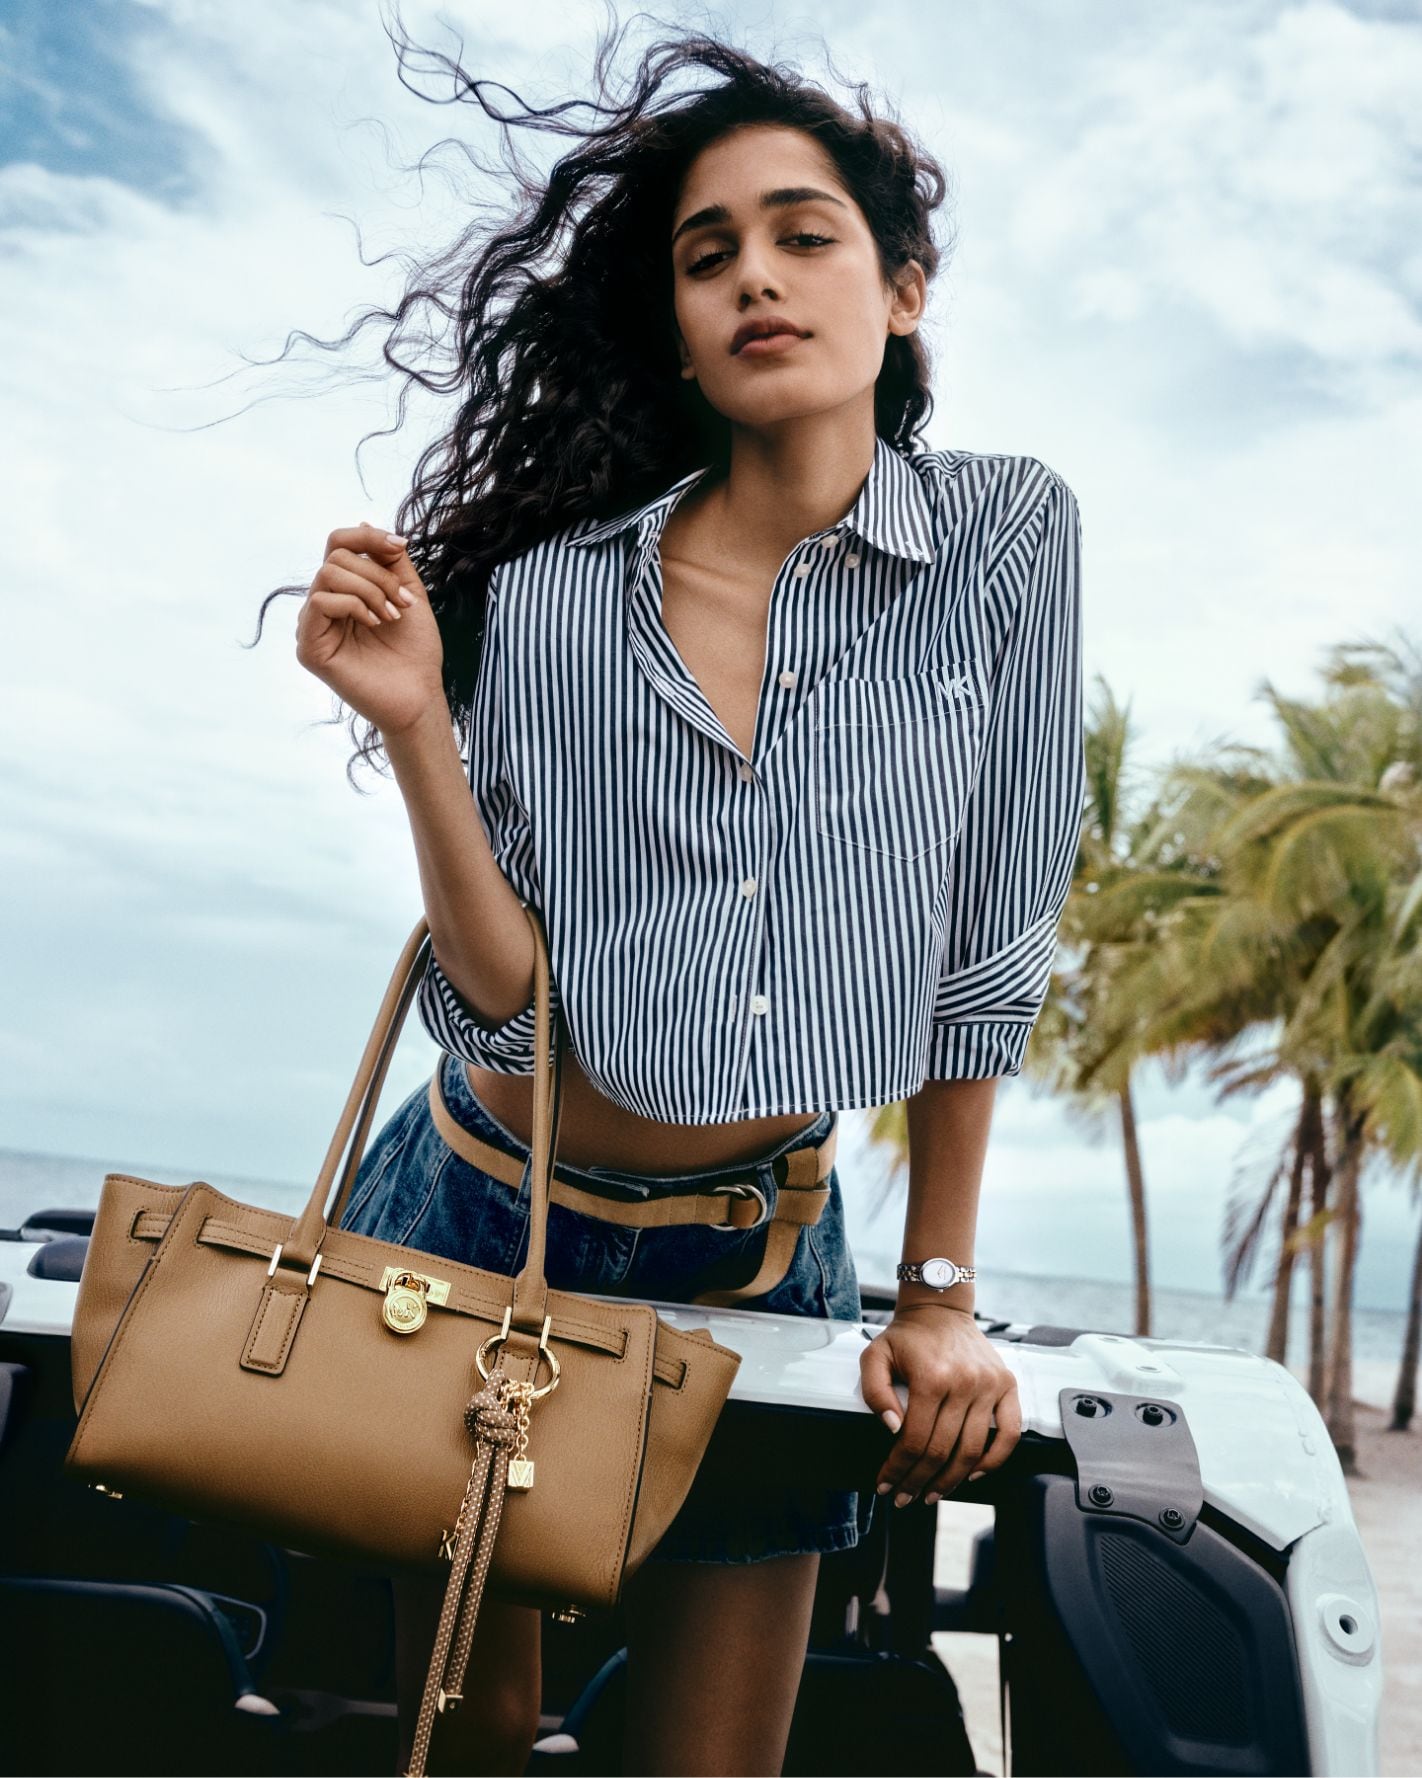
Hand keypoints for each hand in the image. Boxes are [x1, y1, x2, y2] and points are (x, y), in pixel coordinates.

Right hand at [294, 523, 445, 737]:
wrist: (420, 695)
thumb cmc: (416, 651)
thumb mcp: (409, 592)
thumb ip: (390, 560)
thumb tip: (363, 524)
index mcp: (345, 591)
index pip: (338, 545)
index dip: (367, 537)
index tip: (401, 546)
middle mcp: (324, 605)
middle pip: (335, 557)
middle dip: (377, 573)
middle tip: (404, 602)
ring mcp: (313, 627)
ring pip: (327, 574)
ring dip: (370, 589)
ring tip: (392, 615)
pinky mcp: (309, 648)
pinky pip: (319, 602)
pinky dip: (353, 605)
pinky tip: (374, 624)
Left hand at [859, 1304, 1021, 1505]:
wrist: (940, 1309)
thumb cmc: (906, 1336)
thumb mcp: (875, 1355)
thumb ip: (874, 1391)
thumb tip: (892, 1427)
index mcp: (931, 1377)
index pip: (914, 1440)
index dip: (899, 1469)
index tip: (886, 1485)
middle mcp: (965, 1382)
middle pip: (942, 1451)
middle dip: (919, 1481)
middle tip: (905, 1497)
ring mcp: (990, 1385)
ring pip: (973, 1450)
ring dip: (952, 1480)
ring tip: (933, 1493)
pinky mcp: (1007, 1385)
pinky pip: (1010, 1433)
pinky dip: (994, 1460)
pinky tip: (973, 1474)